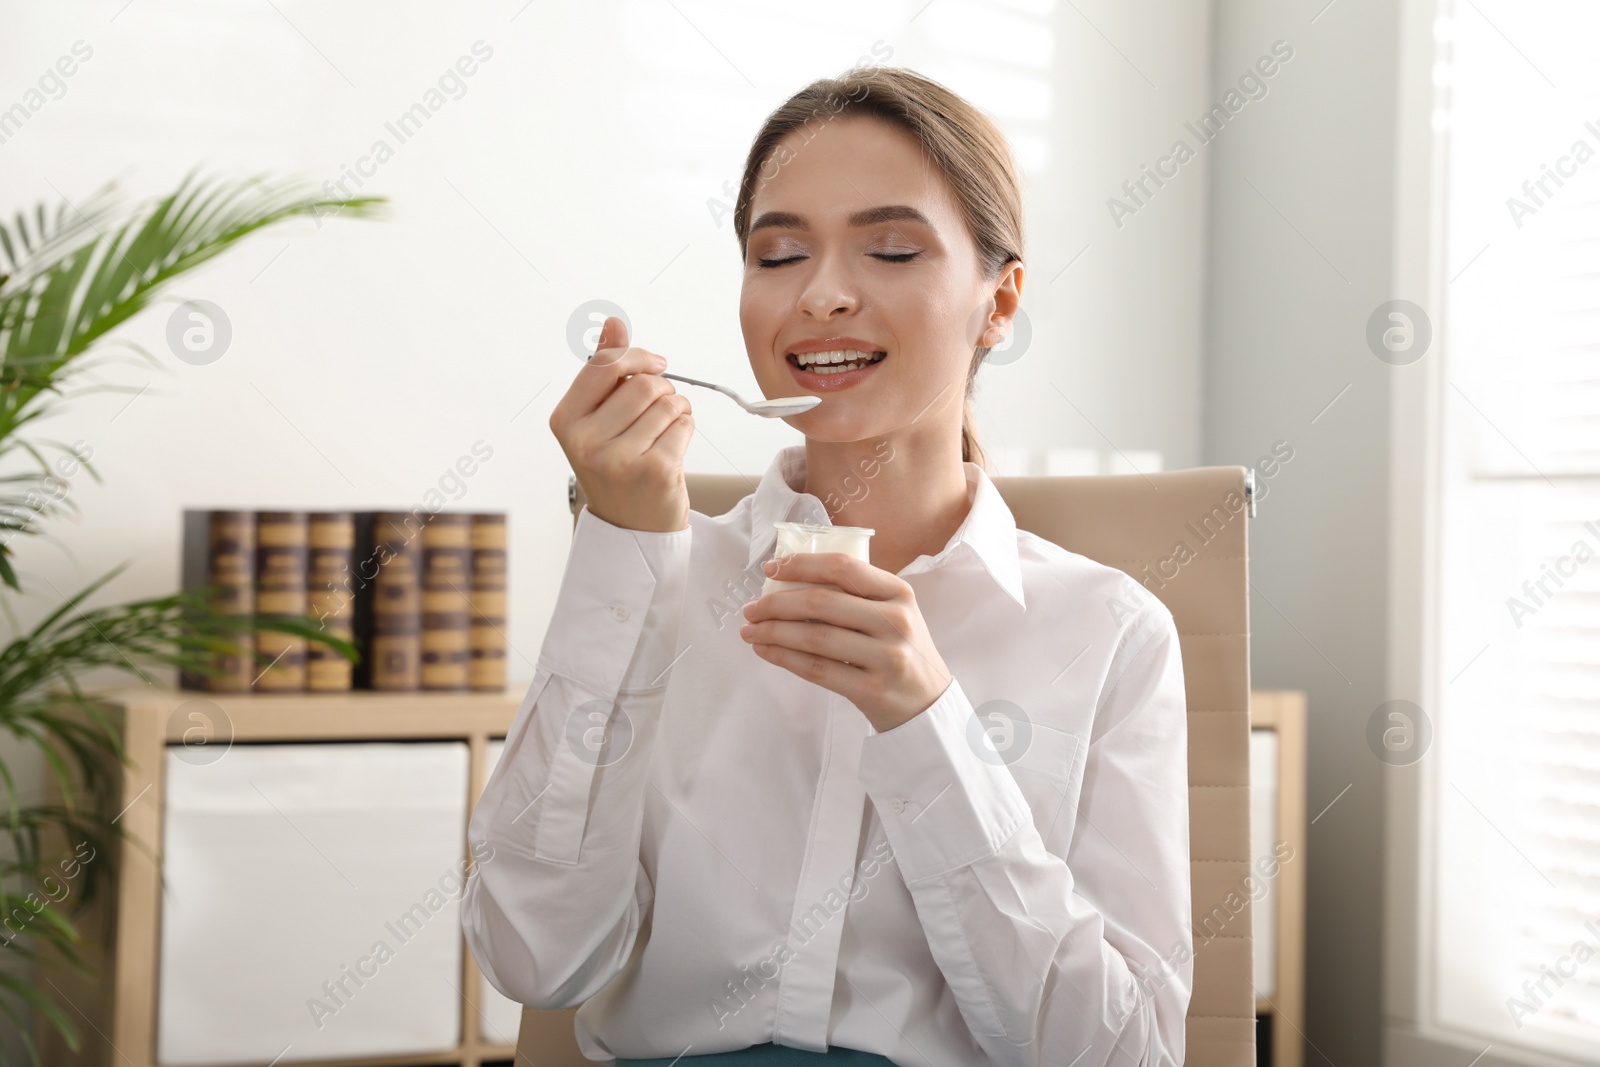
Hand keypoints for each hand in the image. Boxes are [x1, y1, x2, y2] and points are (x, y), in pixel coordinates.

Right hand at [548, 315, 693, 532]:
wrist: (631, 527)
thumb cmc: (616, 465)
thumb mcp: (600, 418)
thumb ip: (605, 369)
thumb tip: (613, 323)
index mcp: (566, 421)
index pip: (604, 364)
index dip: (638, 357)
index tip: (657, 365)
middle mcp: (586, 442)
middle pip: (643, 383)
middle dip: (662, 388)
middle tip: (660, 409)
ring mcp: (619, 459)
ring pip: (667, 403)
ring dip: (677, 410)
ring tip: (665, 431)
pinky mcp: (655, 471)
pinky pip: (684, 425)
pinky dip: (686, 429)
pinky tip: (674, 447)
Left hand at [738, 552, 951, 732]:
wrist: (928, 704)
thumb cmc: (899, 650)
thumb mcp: (892, 612)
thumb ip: (855, 595)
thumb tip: (789, 581)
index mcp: (899, 593)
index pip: (843, 568)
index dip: (802, 564)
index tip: (771, 569)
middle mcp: (895, 621)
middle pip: (822, 602)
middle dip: (776, 603)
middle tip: (751, 609)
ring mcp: (885, 657)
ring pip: (815, 637)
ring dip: (773, 632)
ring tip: (750, 631)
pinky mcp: (871, 690)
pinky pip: (817, 669)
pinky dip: (784, 658)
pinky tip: (766, 651)